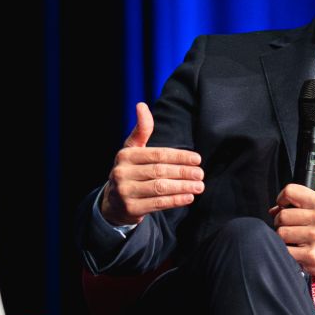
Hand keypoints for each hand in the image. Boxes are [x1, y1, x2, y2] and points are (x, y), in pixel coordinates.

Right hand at [97, 103, 203, 225]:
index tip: (197, 159)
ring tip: (199, 186)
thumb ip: (141, 130)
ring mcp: (125, 192)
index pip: (158, 154)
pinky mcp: (130, 208)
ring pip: (160, 188)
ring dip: (183, 187)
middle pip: (160, 171)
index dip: (179, 156)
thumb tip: (141, 105)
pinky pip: (158, 204)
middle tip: (200, 174)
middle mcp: (122, 172)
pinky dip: (175, 200)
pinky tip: (189, 197)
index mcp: (125, 155)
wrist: (114, 203)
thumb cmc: (130, 171)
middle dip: (183, 172)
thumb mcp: (132, 149)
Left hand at [271, 183, 314, 281]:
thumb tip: (273, 210)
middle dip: (281, 223)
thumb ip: (298, 205)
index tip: (283, 207)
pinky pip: (285, 250)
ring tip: (295, 239)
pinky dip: (287, 251)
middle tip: (291, 228)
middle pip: (282, 215)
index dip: (281, 200)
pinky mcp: (312, 255)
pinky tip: (297, 250)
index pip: (290, 191)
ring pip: (281, 233)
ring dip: (283, 238)